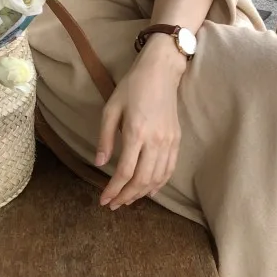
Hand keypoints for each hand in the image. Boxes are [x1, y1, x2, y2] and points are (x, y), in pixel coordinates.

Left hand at [95, 36, 186, 209]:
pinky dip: (159, 184)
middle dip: (126, 196)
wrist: (161, 71)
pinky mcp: (177, 140)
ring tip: (128, 199)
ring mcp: (169, 142)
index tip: (104, 201)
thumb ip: (105, 138)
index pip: (125, 172)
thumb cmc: (133, 86)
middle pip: (142, 180)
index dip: (113, 190)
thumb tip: (99, 163)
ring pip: (157, 178)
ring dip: (142, 193)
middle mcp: (155, 141)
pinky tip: (149, 191)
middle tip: (114, 204)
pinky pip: (169, 169)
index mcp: (137, 132)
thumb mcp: (111, 109)